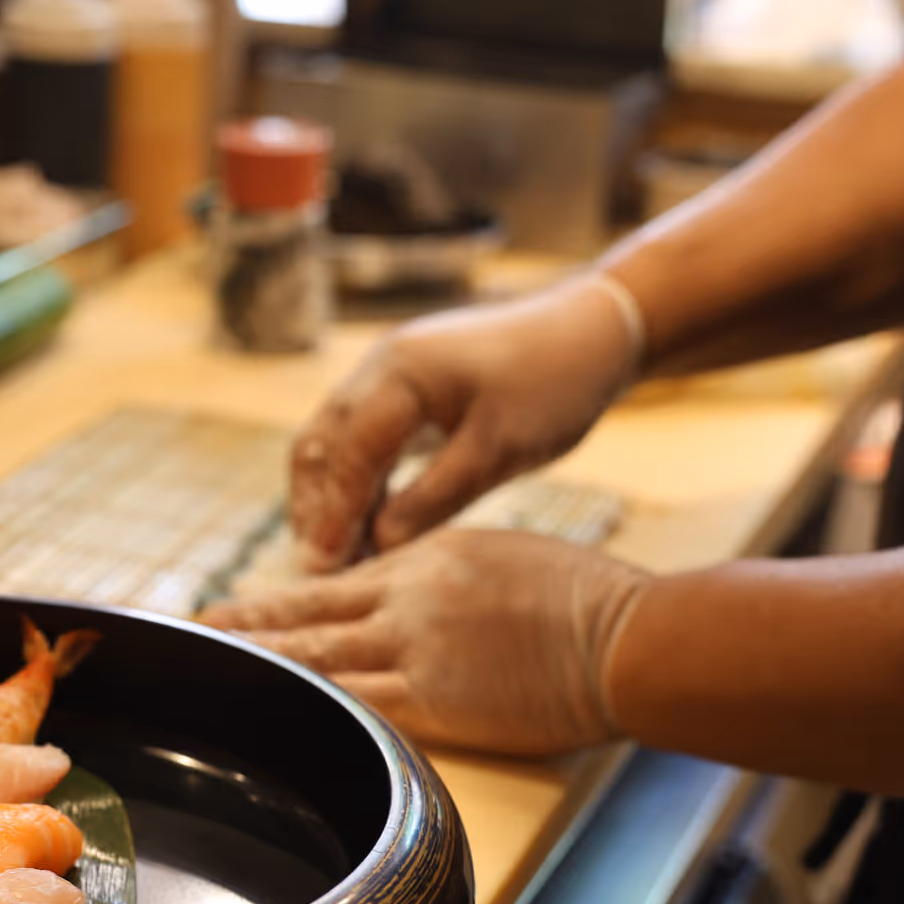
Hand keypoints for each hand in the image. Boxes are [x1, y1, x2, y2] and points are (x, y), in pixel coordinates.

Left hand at [200, 529, 649, 755]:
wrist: (625, 634)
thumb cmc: (588, 597)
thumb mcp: (506, 558)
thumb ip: (452, 576)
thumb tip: (425, 596)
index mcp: (427, 558)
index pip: (337, 580)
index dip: (287, 596)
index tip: (250, 604)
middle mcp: (408, 599)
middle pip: (309, 615)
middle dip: (251, 625)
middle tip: (202, 627)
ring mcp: (416, 650)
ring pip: (320, 660)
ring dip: (267, 668)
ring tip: (220, 673)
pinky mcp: (435, 702)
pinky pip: (360, 709)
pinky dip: (316, 711)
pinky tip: (282, 718)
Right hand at [290, 277, 637, 571]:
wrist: (590, 330)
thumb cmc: (553, 386)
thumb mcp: (498, 451)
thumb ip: (434, 498)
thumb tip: (377, 546)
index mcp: (401, 373)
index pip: (347, 453)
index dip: (332, 514)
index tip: (323, 569)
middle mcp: (380, 367)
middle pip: (319, 445)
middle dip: (313, 508)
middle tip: (316, 572)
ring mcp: (387, 375)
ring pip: (333, 443)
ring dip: (328, 498)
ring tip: (335, 559)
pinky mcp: (403, 391)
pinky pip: (360, 440)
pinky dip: (356, 484)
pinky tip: (366, 528)